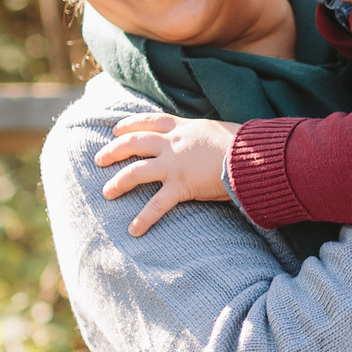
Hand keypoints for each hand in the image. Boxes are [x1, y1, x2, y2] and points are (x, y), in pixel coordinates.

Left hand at [95, 113, 239, 235]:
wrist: (252, 154)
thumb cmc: (243, 144)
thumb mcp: (217, 132)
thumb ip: (202, 139)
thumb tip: (203, 147)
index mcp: (183, 128)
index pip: (150, 121)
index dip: (130, 124)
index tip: (116, 129)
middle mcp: (173, 144)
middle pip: (134, 142)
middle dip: (114, 150)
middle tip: (99, 158)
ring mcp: (174, 165)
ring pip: (136, 171)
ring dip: (118, 181)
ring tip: (106, 192)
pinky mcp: (181, 185)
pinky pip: (157, 204)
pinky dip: (144, 218)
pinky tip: (133, 230)